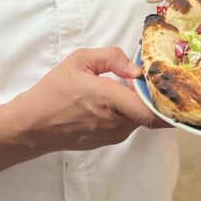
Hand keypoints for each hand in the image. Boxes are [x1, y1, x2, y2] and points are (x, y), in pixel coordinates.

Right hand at [15, 47, 169, 152]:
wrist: (33, 125)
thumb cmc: (54, 91)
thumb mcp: (79, 60)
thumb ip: (111, 57)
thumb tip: (136, 70)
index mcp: (111, 99)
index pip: (153, 112)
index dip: (167, 102)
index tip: (167, 86)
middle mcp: (116, 122)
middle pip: (149, 111)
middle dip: (150, 96)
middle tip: (143, 79)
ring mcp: (113, 135)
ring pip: (138, 118)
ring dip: (136, 104)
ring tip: (120, 88)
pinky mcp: (108, 142)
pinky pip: (127, 125)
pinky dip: (126, 113)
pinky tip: (109, 102)